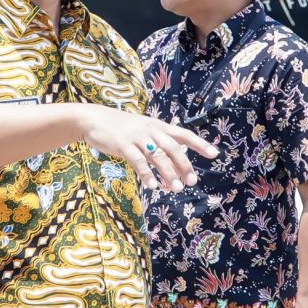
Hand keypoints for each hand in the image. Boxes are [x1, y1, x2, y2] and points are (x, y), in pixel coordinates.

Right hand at [79, 106, 217, 192]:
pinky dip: (146, 174)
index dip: (199, 144)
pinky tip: (152, 186)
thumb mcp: (142, 129)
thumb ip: (157, 142)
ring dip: (168, 173)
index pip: (183, 134)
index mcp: (158, 126)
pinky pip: (138, 161)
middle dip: (184, 165)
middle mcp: (150, 130)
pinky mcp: (123, 145)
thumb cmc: (120, 127)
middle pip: (173, 148)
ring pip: (157, 156)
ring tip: (175, 189)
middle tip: (191, 182)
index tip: (214, 154)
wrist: (93, 119)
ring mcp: (137, 137)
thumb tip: (173, 162)